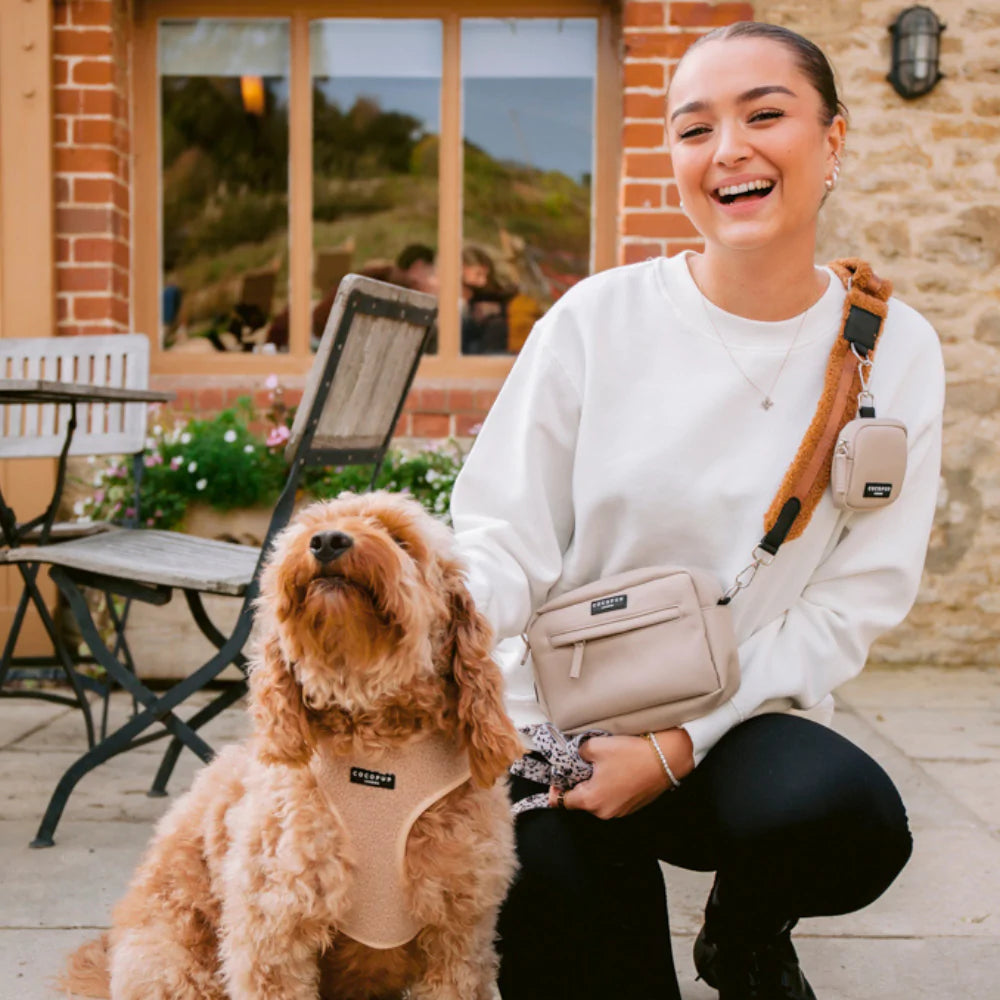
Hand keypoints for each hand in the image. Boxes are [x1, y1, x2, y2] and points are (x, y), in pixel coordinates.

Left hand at [550, 728, 694, 819]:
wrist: (666, 758)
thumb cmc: (632, 754)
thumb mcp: (595, 746)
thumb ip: (578, 753)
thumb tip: (576, 756)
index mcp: (592, 800)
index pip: (563, 802)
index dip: (556, 790)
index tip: (555, 781)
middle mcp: (605, 811)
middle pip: (581, 800)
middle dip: (578, 783)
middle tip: (580, 765)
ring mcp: (620, 811)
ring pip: (597, 798)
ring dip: (595, 784)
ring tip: (601, 764)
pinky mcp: (632, 806)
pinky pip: (612, 798)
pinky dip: (610, 786)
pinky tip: (616, 770)